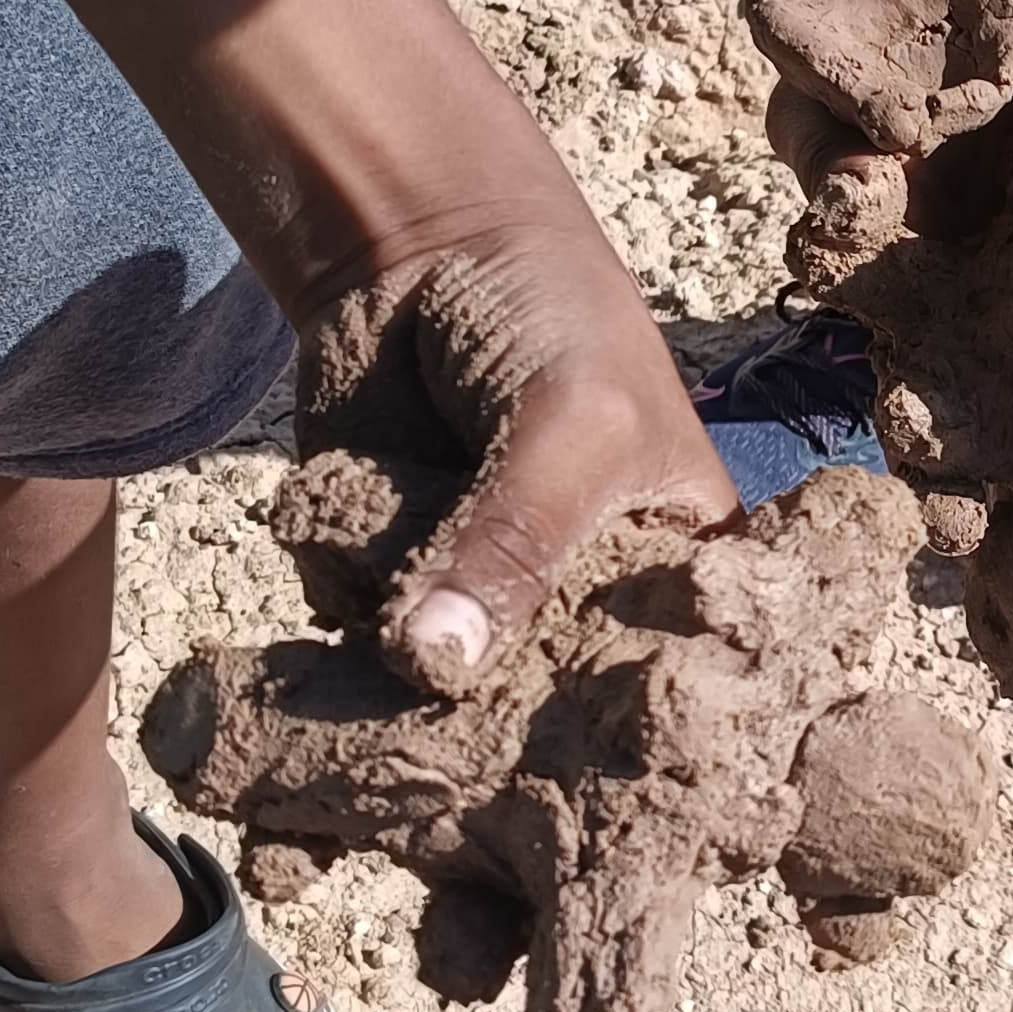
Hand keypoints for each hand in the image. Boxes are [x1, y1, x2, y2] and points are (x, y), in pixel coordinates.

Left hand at [302, 211, 740, 697]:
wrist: (428, 244)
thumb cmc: (556, 318)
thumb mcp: (573, 423)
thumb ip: (517, 541)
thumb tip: (433, 660)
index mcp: (671, 584)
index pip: (665, 696)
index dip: (624, 744)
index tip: (575, 767)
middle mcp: (573, 611)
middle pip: (540, 715)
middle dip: (492, 723)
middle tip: (456, 713)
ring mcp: (472, 601)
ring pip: (430, 677)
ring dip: (397, 654)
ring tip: (396, 606)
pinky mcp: (383, 582)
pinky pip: (350, 624)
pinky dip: (341, 588)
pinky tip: (351, 536)